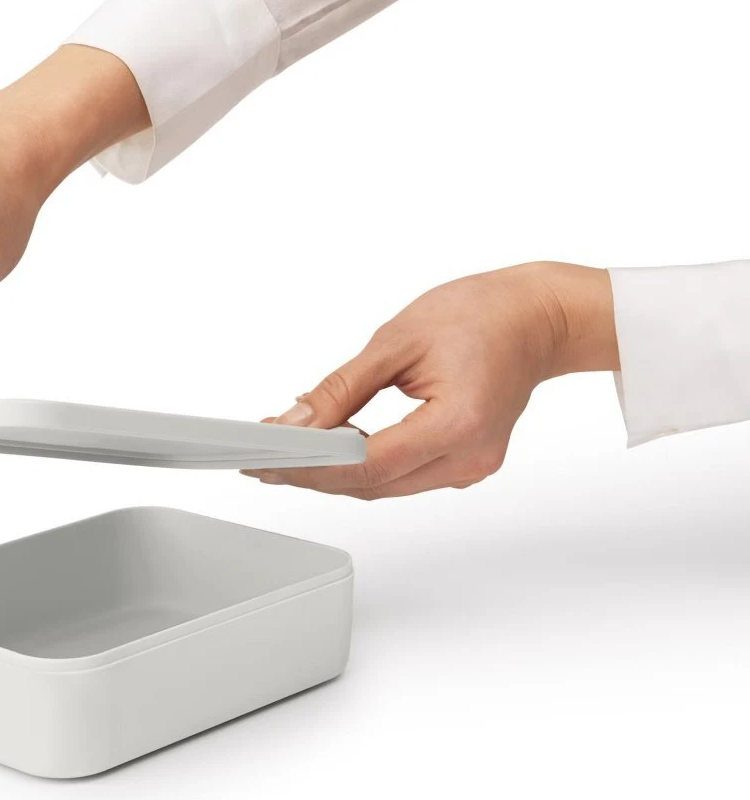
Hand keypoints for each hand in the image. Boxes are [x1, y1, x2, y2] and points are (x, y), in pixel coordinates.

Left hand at [242, 262, 619, 499]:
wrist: (537, 318)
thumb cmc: (482, 314)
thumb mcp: (397, 340)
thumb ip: (341, 387)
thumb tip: (297, 421)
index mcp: (457, 423)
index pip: (368, 465)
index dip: (311, 467)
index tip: (267, 459)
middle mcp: (468, 458)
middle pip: (371, 485)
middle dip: (311, 474)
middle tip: (261, 459)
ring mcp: (470, 467)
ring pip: (383, 486)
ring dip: (333, 472)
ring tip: (286, 453)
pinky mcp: (464, 464)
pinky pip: (401, 475)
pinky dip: (363, 465)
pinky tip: (332, 448)